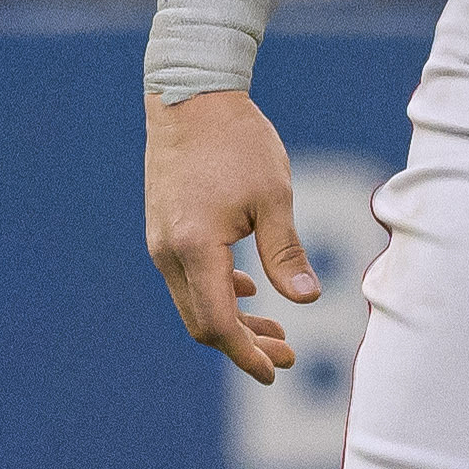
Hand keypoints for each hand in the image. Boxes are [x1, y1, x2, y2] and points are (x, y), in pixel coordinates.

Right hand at [145, 89, 318, 384]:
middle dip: (243, 346)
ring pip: (194, 301)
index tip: (276, 372)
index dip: (247, 354)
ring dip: (233, 321)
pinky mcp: (164, 228)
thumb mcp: (273, 195)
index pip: (218, 323)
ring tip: (276, 332)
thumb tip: (308, 299)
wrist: (190, 96)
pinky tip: (251, 292)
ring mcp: (161, 241)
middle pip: (202, 321)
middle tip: (288, 356)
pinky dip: (219, 293)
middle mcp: (168, 252)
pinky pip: (188, 277)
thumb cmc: (237, 141)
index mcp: (195, 248)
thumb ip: (285, 251)